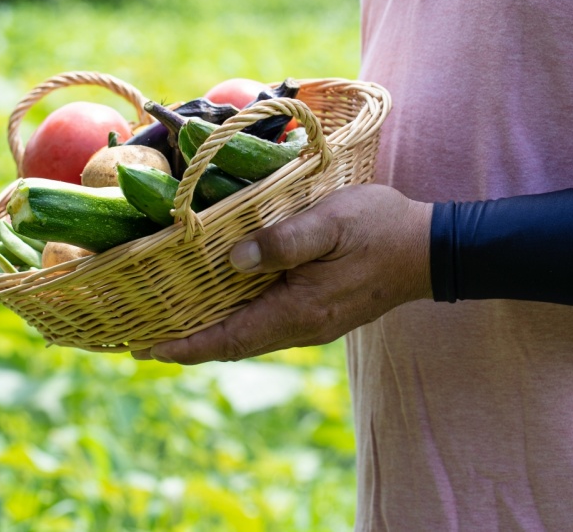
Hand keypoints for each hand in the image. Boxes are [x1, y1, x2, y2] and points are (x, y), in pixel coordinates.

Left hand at [132, 184, 432, 363]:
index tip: (147, 348)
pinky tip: (220, 303)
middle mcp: (300, 327)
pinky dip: (235, 320)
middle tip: (142, 337)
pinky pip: (265, 324)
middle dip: (188, 343)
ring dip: (210, 333)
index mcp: (298, 310)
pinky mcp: (318, 312)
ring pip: (248, 336)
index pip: (229, 339)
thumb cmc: (379, 228)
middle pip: (233, 344)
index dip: (186, 346)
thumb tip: (233, 259)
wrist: (429, 249)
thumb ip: (282, 241)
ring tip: (170, 323)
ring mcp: (311, 323)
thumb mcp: (329, 223)